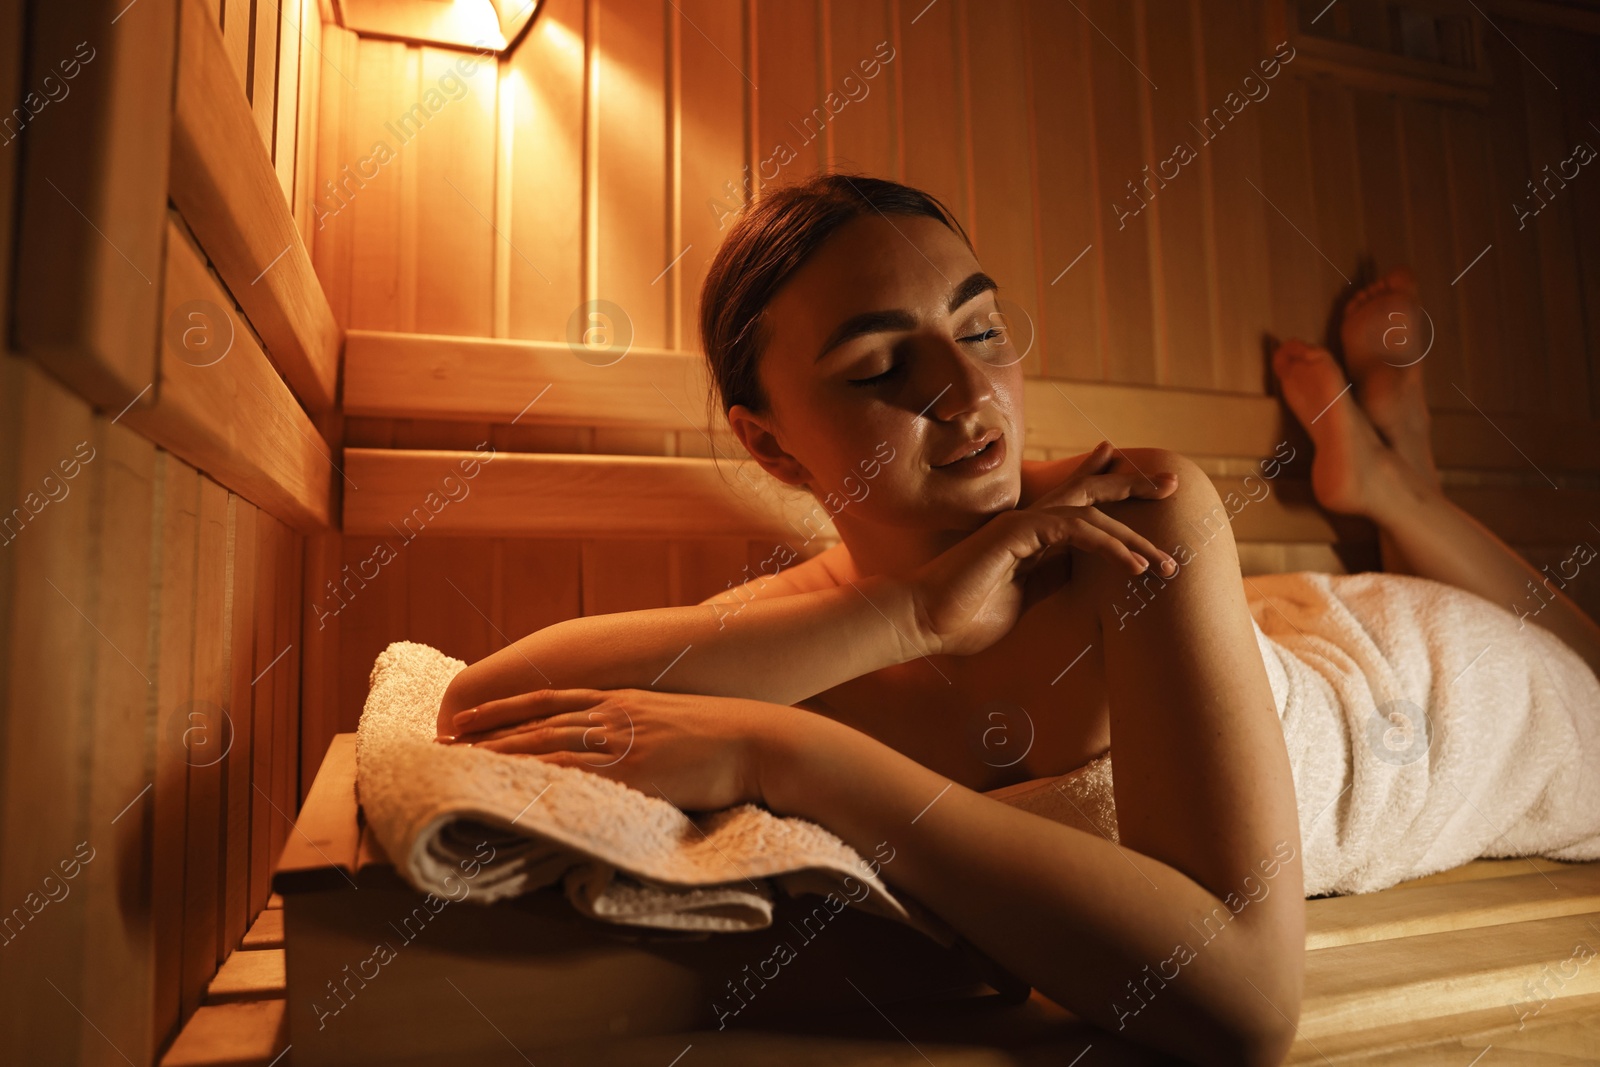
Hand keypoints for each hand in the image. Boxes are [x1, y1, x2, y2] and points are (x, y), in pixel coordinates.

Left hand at [441, 688, 766, 811]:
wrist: (759, 741)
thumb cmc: (723, 737)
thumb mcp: (670, 720)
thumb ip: (638, 726)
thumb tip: (618, 746)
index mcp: (621, 700)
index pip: (548, 700)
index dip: (502, 709)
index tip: (465, 719)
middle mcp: (615, 713)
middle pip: (537, 721)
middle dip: (488, 733)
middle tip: (444, 743)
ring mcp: (624, 740)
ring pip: (549, 745)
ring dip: (502, 756)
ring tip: (462, 765)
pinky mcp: (636, 770)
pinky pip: (579, 775)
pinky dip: (542, 780)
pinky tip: (514, 788)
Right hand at [904, 441, 1179, 657]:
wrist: (923, 621)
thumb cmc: (963, 618)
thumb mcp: (1023, 600)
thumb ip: (1050, 580)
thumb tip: (1083, 576)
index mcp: (1029, 537)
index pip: (1076, 505)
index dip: (1107, 486)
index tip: (1143, 484)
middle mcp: (1028, 522)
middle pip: (1089, 493)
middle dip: (1132, 486)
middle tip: (1172, 485)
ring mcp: (1022, 524)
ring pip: (1092, 515)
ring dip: (1133, 538)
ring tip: (1164, 564)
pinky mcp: (1018, 533)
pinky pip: (1076, 530)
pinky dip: (1110, 546)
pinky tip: (1134, 566)